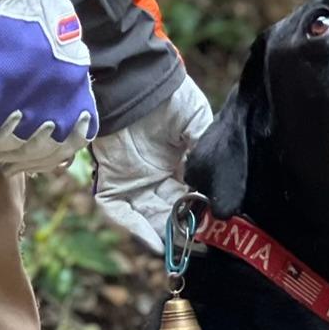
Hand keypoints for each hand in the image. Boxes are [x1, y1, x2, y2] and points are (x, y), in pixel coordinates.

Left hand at [91, 72, 212, 252]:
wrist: (134, 81)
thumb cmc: (168, 97)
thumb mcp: (198, 123)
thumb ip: (207, 152)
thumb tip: (218, 188)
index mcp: (176, 165)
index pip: (191, 198)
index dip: (203, 214)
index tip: (218, 229)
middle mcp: (153, 178)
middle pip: (170, 213)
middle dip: (186, 230)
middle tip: (203, 244)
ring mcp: (131, 182)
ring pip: (148, 218)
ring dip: (165, 235)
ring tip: (184, 248)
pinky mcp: (110, 182)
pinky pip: (119, 212)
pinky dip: (135, 229)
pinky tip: (157, 242)